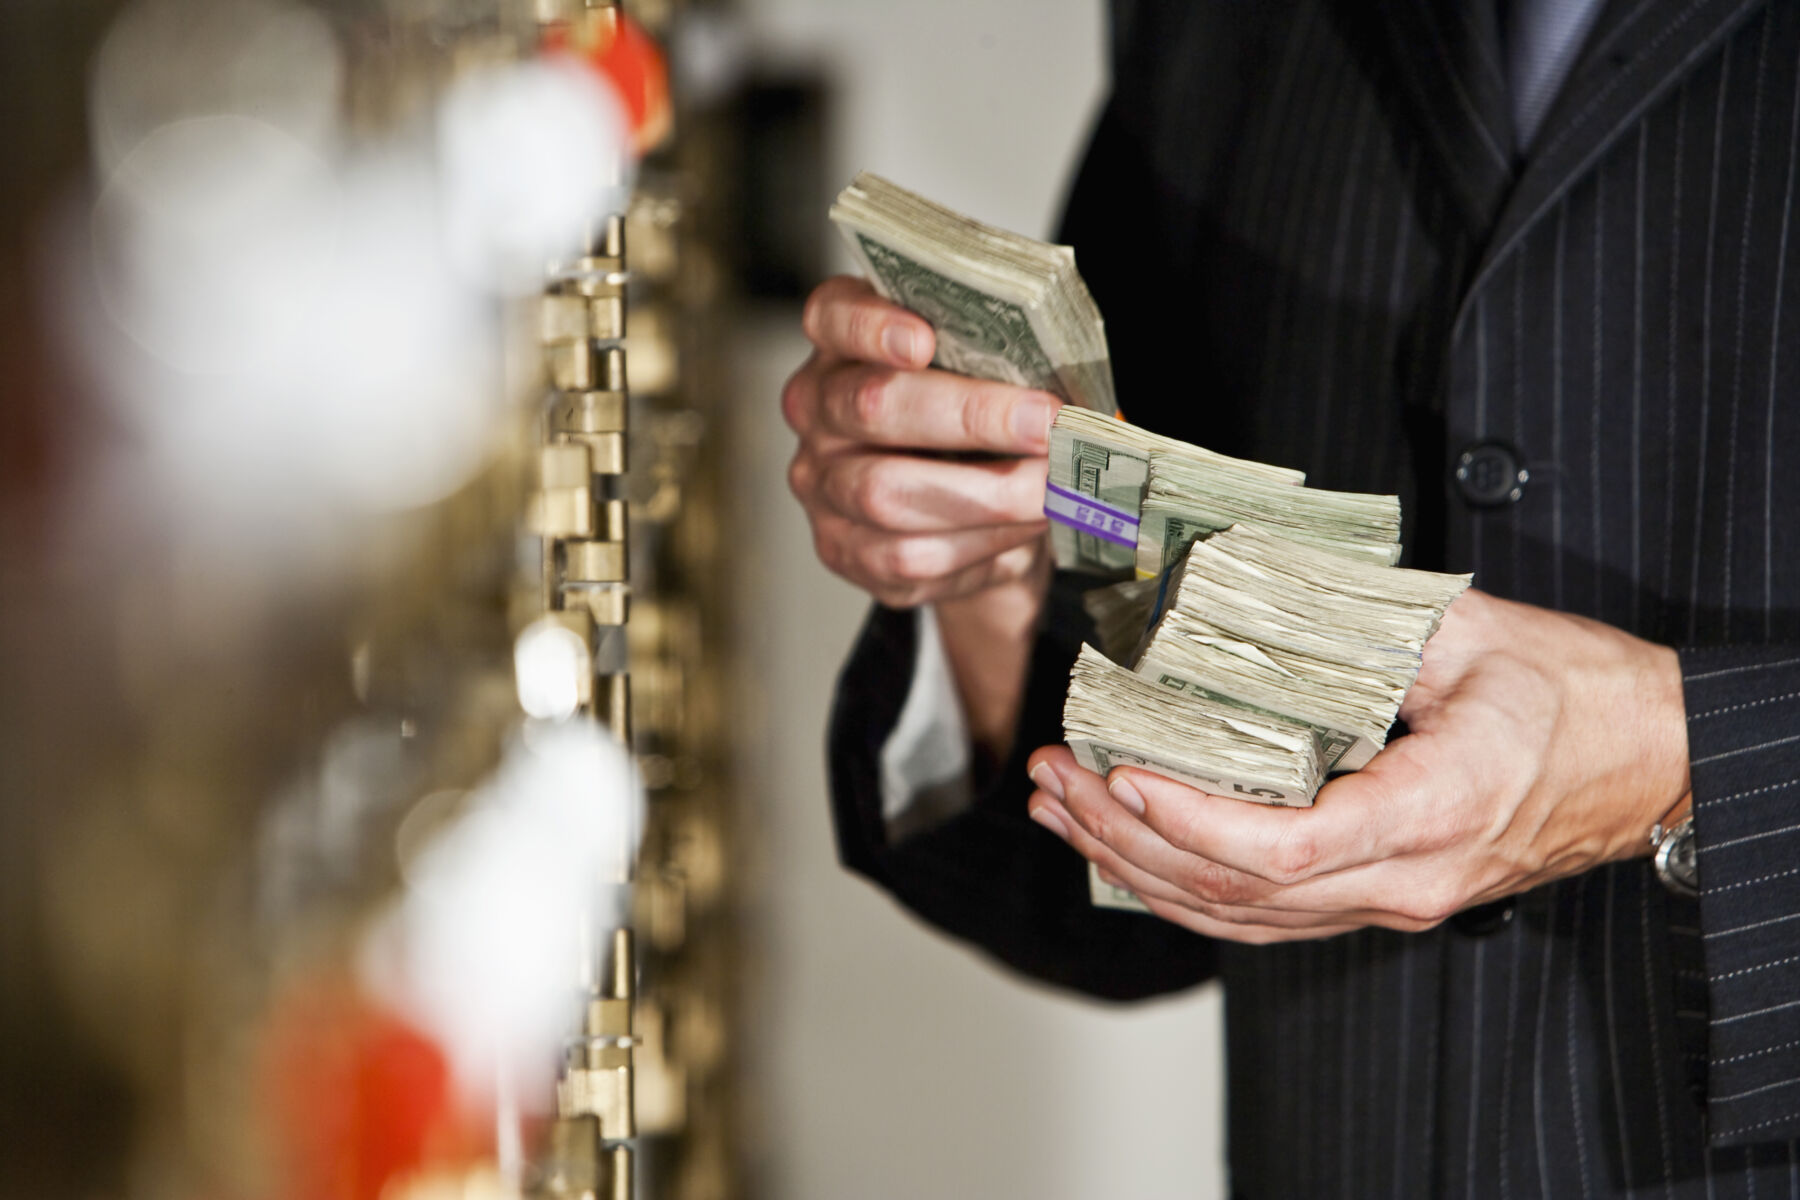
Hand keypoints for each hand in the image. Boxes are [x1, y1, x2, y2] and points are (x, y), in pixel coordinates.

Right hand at [782, 276, 1061, 608]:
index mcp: (843, 342)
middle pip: (872, 406)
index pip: (833, 316)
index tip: (924, 339)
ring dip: (987, 495)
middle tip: (1045, 425)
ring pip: (887, 495)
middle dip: (969, 416)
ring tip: (1053, 490)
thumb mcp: (990, 376)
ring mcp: (822, 483)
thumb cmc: (978, 424)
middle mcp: (818, 409)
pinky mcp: (843, 549)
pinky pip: (906, 557)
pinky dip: (980, 545)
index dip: (873, 326)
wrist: (966, 512)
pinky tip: (1024, 530)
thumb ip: (1011, 367)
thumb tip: (1082, 399)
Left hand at [1023, 589, 1692, 941]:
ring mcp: (1392, 902)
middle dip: (1127, 838)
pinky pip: (1267, 912)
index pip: (1285, 846)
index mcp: (1431, 811)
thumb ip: (1362, 618)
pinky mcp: (1380, 898)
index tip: (1118, 772)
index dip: (1190, 819)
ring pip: (1242, 914)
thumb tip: (1247, 586)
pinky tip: (1130, 847)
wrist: (1652, 760)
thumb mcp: (1474, 632)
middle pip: (1239, 890)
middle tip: (1052, 779)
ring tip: (1062, 809)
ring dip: (1140, 867)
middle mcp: (1404, 880)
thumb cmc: (1578, 695)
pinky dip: (1187, 884)